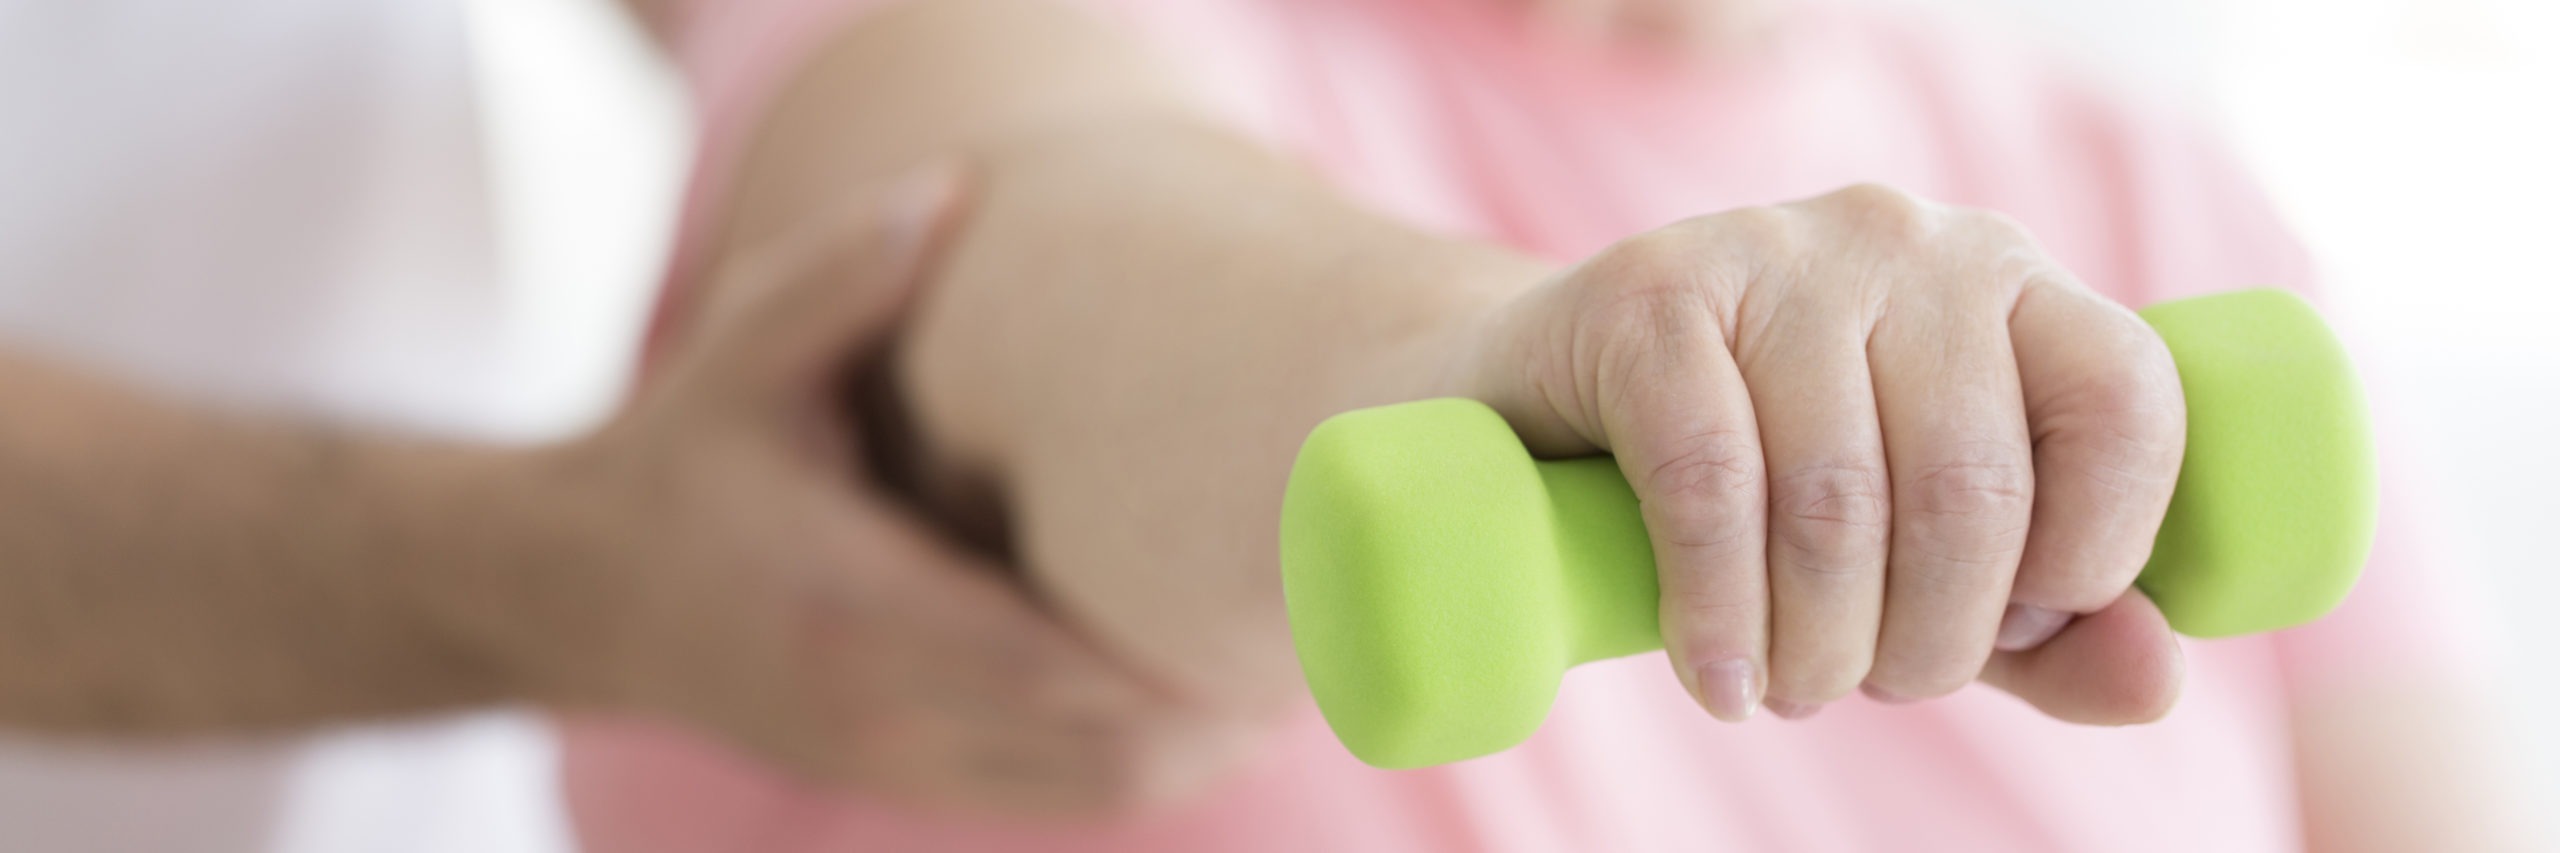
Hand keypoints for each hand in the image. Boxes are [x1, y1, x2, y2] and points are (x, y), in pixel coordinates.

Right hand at [529, 165, 1248, 814]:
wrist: (584, 591)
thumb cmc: (687, 454)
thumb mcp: (744, 352)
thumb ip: (844, 279)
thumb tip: (951, 194)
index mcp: (849, 600)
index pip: (1045, 666)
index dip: (1173, 667)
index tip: (1278, 622)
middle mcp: (876, 703)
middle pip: (1097, 751)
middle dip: (1220, 709)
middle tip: (1332, 629)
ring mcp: (891, 758)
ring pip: (1090, 794)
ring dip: (1196, 745)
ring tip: (1287, 664)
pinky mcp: (904, 779)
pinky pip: (1055, 800)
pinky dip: (1141, 764)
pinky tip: (1206, 698)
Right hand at [1450, 183, 2187, 722]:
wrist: (1541, 405)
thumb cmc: (1762, 486)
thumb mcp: (1922, 563)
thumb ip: (2047, 627)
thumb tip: (2157, 681)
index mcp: (2008, 280)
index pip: (2124, 399)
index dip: (2090, 555)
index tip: (2010, 630)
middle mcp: (1906, 240)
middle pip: (1969, 483)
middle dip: (1927, 643)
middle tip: (1865, 685)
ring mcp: (1772, 251)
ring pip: (1838, 496)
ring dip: (1816, 647)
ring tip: (1785, 688)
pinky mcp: (1648, 292)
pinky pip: (1711, 483)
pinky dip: (1719, 614)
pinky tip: (1718, 676)